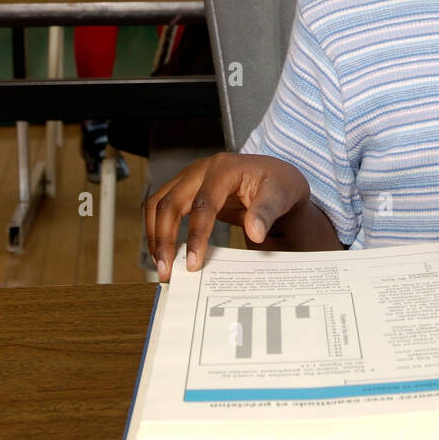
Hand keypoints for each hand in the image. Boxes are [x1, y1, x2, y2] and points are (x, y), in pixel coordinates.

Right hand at [145, 152, 310, 279]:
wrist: (276, 179)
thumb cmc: (280, 185)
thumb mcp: (283, 195)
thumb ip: (268, 211)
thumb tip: (255, 232)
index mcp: (225, 168)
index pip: (203, 203)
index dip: (196, 235)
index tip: (194, 264)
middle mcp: (202, 169)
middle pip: (170, 202)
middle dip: (164, 239)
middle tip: (167, 270)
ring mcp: (190, 178)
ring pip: (158, 203)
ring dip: (155, 235)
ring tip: (161, 266)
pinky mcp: (186, 189)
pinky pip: (162, 207)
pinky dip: (157, 229)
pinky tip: (164, 252)